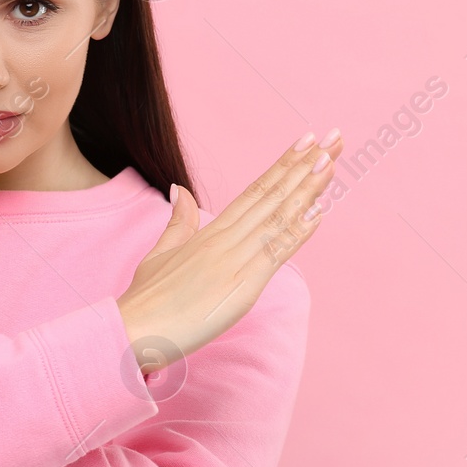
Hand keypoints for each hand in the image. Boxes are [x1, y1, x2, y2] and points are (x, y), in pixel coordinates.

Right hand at [116, 131, 342, 368]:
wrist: (132, 328)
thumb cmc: (145, 299)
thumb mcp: (160, 253)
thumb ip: (178, 222)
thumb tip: (179, 190)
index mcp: (210, 232)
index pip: (254, 191)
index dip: (282, 166)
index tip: (306, 142)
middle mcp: (225, 239)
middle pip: (271, 195)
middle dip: (305, 166)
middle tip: (333, 138)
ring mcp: (234, 259)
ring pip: (277, 217)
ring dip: (307, 189)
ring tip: (330, 160)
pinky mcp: (241, 285)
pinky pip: (274, 253)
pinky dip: (297, 231)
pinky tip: (317, 211)